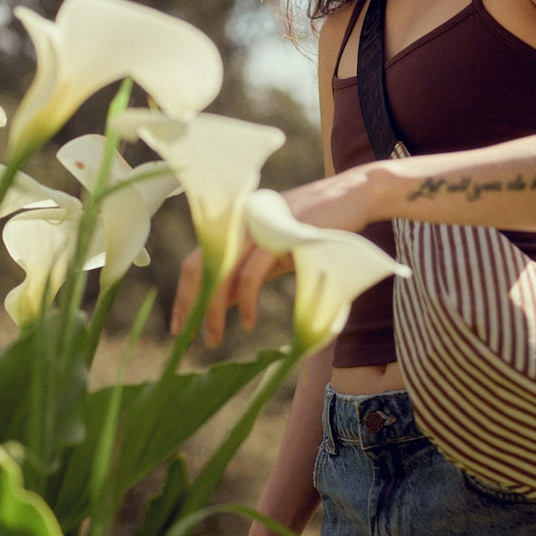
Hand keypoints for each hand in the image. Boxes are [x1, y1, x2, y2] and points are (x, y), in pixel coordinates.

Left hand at [171, 165, 377, 345]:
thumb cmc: (317, 228)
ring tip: (214, 338)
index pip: (199, 259)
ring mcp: (258, 226)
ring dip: (213, 310)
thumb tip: (218, 302)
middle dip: (189, 303)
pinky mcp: (277, 234)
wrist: (354, 197)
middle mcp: (241, 221)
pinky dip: (244, 300)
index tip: (181, 326)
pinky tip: (248, 321)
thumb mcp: (274, 252)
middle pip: (200, 264)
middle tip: (186, 338)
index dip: (185, 294)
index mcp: (238, 224)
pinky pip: (250, 272)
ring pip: (221, 271)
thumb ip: (246, 271)